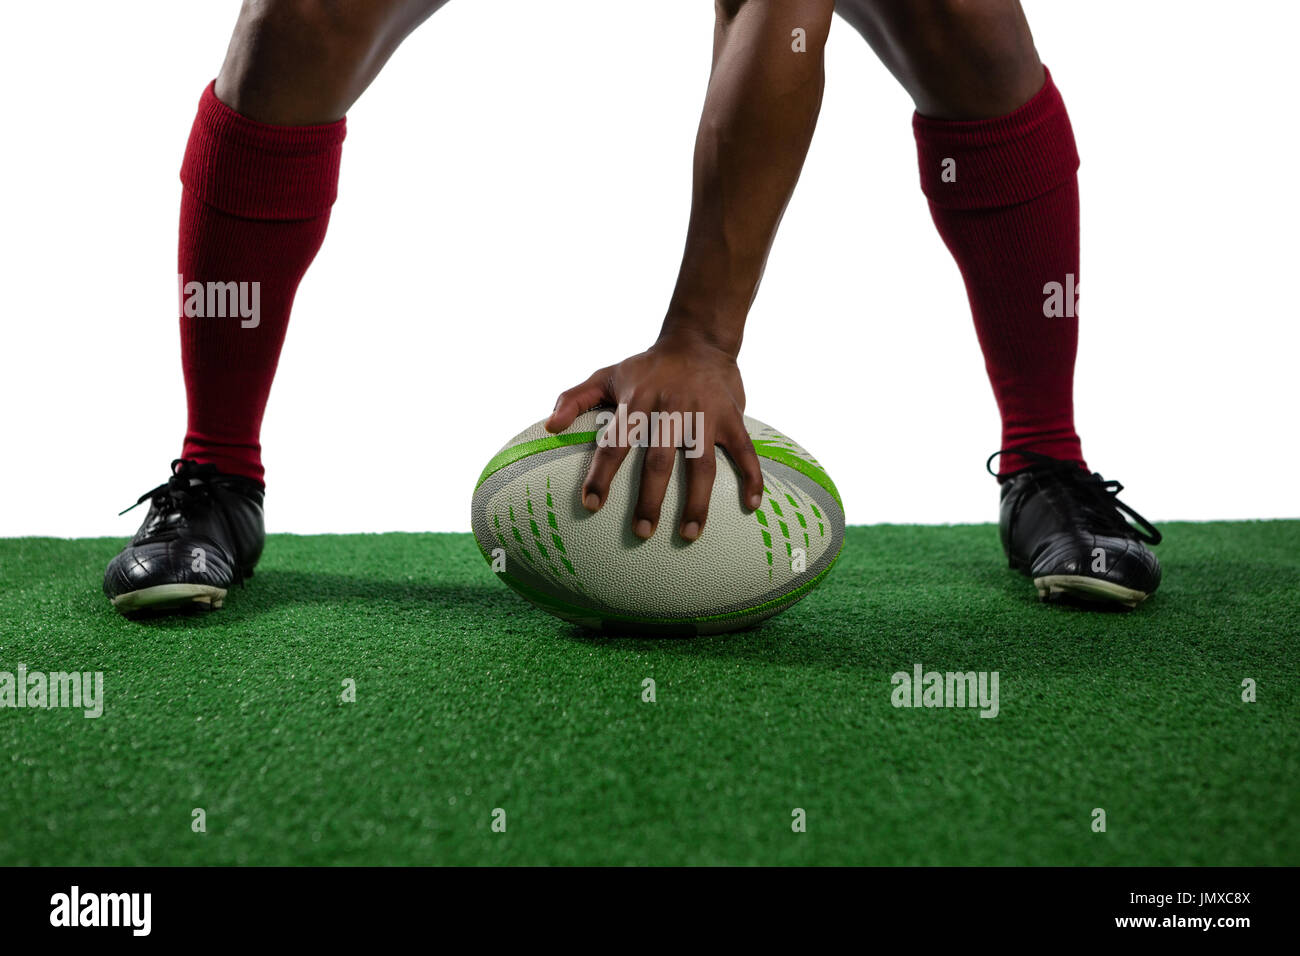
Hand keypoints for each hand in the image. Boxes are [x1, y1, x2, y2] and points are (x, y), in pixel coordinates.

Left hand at [545, 334, 764, 541]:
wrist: (698, 339)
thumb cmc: (646, 367)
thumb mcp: (606, 374)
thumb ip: (574, 398)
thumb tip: (549, 428)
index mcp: (637, 401)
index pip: (615, 443)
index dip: (601, 475)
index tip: (590, 505)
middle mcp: (671, 409)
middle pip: (658, 461)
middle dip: (649, 500)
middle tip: (641, 532)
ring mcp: (705, 414)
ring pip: (702, 464)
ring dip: (698, 502)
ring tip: (690, 534)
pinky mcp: (732, 417)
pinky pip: (745, 451)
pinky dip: (751, 477)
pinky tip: (751, 506)